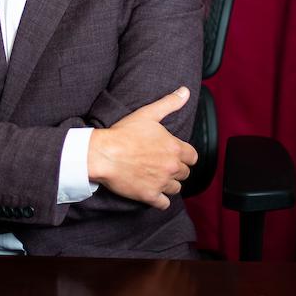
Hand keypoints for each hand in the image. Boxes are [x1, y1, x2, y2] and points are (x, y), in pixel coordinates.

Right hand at [86, 87, 197, 209]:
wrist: (103, 153)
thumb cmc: (124, 133)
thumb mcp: (148, 114)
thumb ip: (169, 103)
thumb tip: (185, 92)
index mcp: (174, 148)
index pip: (193, 157)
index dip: (185, 155)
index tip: (176, 154)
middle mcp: (171, 167)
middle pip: (185, 173)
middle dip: (176, 169)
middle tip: (163, 165)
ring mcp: (161, 183)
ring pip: (176, 188)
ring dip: (170, 184)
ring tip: (158, 178)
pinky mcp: (150, 196)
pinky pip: (164, 204)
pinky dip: (161, 200)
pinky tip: (154, 193)